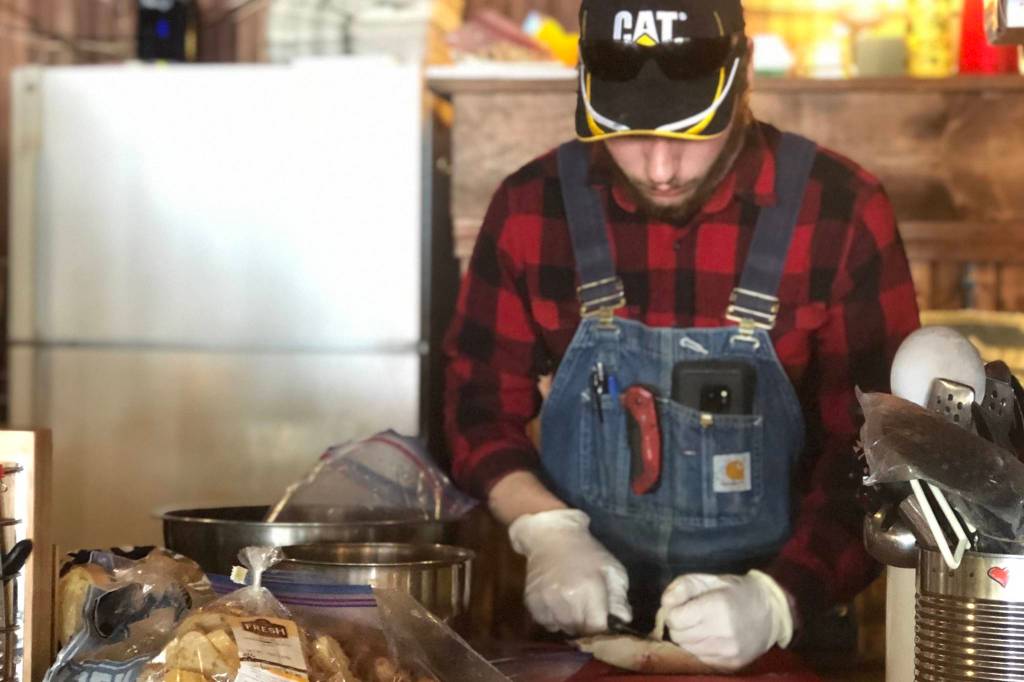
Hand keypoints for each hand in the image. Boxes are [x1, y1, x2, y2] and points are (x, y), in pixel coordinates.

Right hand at [509, 509, 630, 634]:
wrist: (551, 536)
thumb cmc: (586, 551)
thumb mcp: (611, 568)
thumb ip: (619, 597)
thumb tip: (623, 620)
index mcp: (590, 588)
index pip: (596, 628)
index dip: (602, 629)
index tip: (603, 623)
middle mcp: (566, 598)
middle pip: (579, 631)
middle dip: (586, 625)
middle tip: (588, 611)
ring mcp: (546, 600)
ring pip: (562, 629)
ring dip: (569, 623)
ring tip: (573, 606)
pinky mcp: (531, 601)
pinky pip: (546, 623)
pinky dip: (553, 619)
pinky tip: (558, 604)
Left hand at [660, 570, 793, 670]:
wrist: (772, 613)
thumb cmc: (736, 592)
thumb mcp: (710, 580)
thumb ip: (684, 586)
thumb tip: (665, 602)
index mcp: (717, 607)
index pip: (675, 619)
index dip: (674, 612)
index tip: (682, 607)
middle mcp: (723, 632)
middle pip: (679, 636)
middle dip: (679, 626)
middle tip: (691, 616)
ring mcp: (729, 652)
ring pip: (688, 649)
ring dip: (689, 638)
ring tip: (702, 626)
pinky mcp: (732, 664)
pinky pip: (701, 659)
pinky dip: (700, 649)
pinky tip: (712, 637)